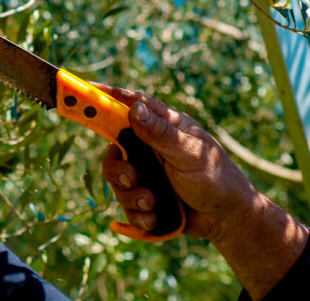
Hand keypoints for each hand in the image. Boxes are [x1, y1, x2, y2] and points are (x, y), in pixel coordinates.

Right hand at [97, 86, 309, 298]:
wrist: (227, 219)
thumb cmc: (216, 178)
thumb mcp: (190, 153)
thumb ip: (160, 133)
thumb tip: (133, 107)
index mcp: (163, 126)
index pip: (130, 104)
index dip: (105, 97)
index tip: (83, 90)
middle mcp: (151, 146)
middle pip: (113, 147)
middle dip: (118, 167)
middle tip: (131, 177)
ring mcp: (147, 171)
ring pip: (117, 178)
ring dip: (131, 195)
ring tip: (152, 202)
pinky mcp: (145, 195)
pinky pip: (126, 203)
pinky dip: (138, 213)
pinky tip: (155, 216)